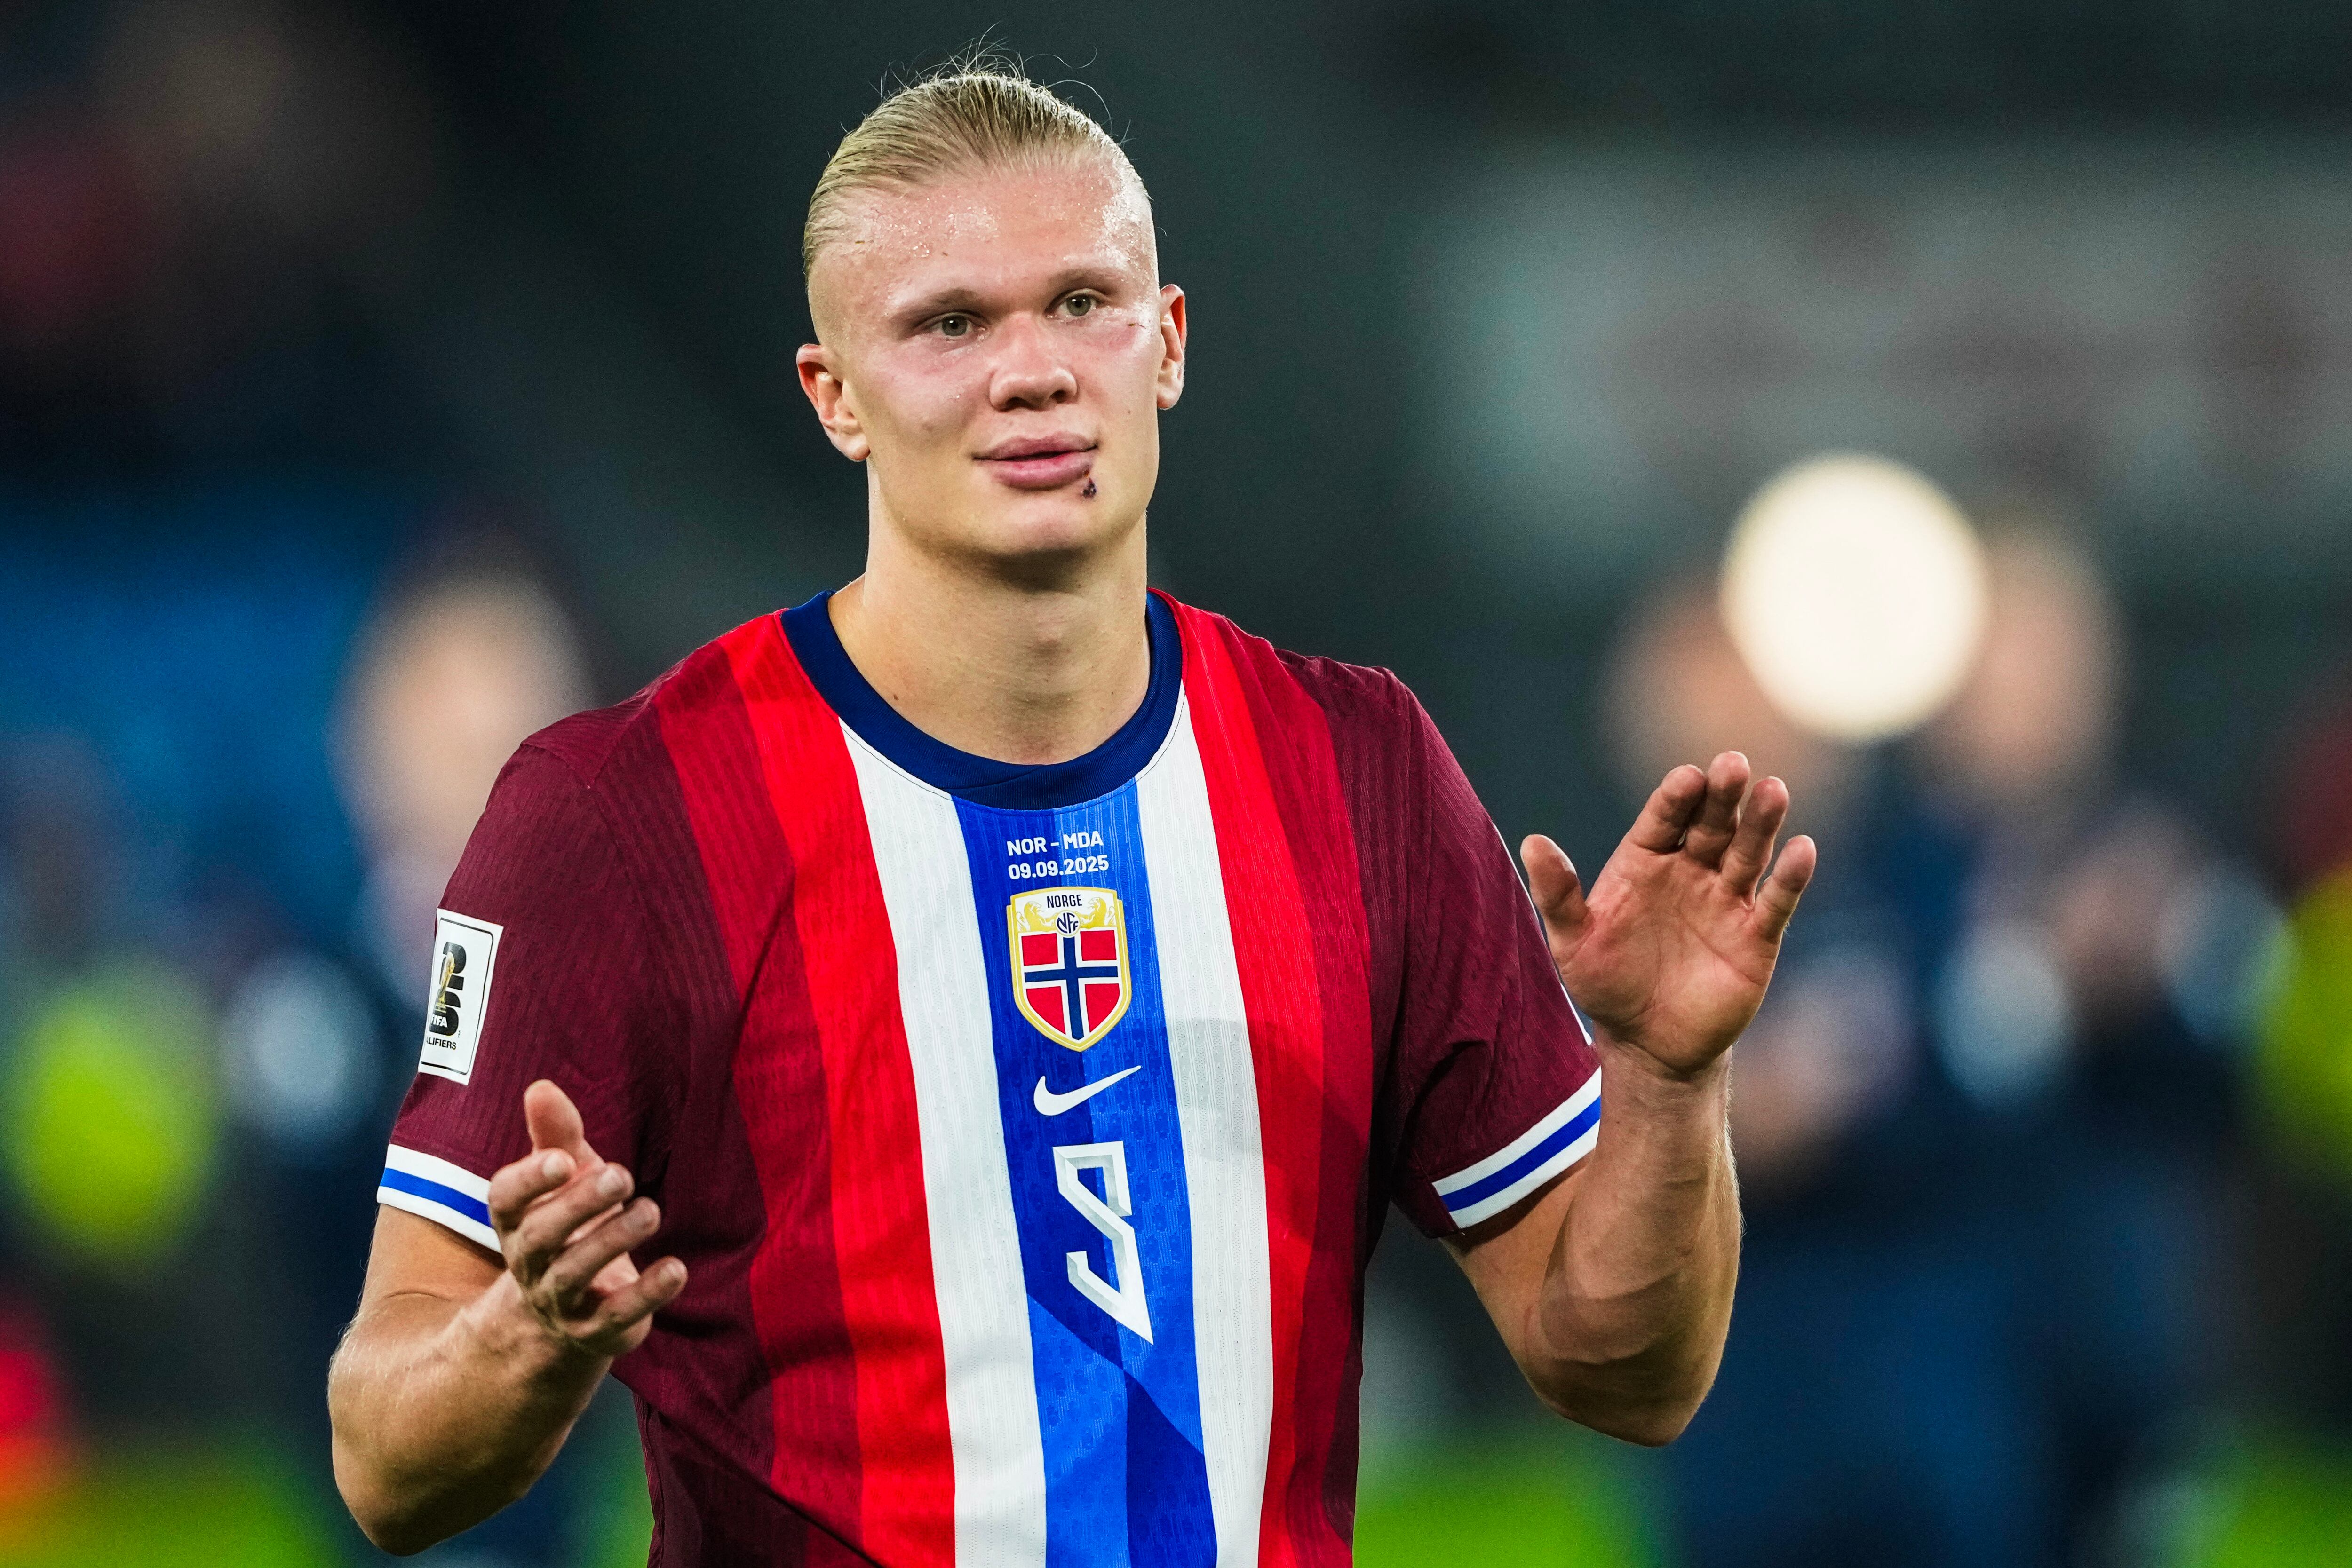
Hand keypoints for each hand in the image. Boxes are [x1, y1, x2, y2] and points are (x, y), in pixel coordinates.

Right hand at [482, 1080, 685, 1361]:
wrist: (566, 1316)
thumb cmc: (571, 1225)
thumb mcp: (566, 1179)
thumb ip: (556, 1135)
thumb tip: (541, 1086)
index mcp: (516, 1221)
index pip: (505, 1199)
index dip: (529, 1180)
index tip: (562, 1158)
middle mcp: (530, 1263)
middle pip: (541, 1237)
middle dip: (577, 1205)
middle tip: (621, 1175)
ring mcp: (560, 1301)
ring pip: (574, 1274)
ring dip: (613, 1241)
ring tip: (651, 1211)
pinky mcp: (597, 1330)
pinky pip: (617, 1315)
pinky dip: (647, 1294)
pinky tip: (678, 1268)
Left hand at [1524, 751, 1815, 1076]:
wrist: (1648, 1043)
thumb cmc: (1606, 984)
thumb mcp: (1573, 942)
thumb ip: (1557, 894)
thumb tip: (1531, 841)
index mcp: (1646, 861)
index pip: (1663, 818)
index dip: (1676, 797)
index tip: (1687, 777)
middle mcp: (1690, 870)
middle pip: (1711, 824)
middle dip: (1723, 795)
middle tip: (1733, 764)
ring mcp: (1726, 899)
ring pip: (1748, 852)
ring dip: (1762, 822)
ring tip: (1773, 790)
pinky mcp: (1757, 934)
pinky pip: (1776, 900)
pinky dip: (1791, 876)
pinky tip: (1802, 849)